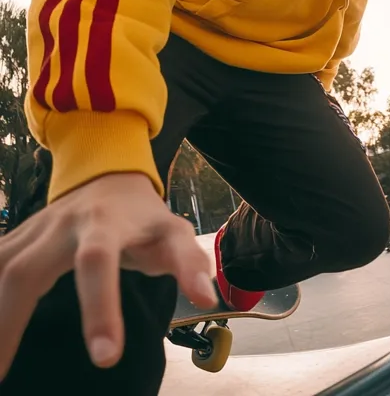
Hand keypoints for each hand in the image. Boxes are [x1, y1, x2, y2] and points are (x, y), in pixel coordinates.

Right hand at [0, 172, 216, 377]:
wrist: (109, 176)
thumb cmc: (144, 217)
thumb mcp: (173, 232)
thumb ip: (189, 262)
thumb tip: (206, 297)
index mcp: (104, 224)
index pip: (97, 262)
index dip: (98, 306)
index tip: (105, 358)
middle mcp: (62, 225)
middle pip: (27, 269)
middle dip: (11, 321)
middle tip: (6, 377)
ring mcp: (34, 230)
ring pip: (1, 266)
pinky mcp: (18, 238)